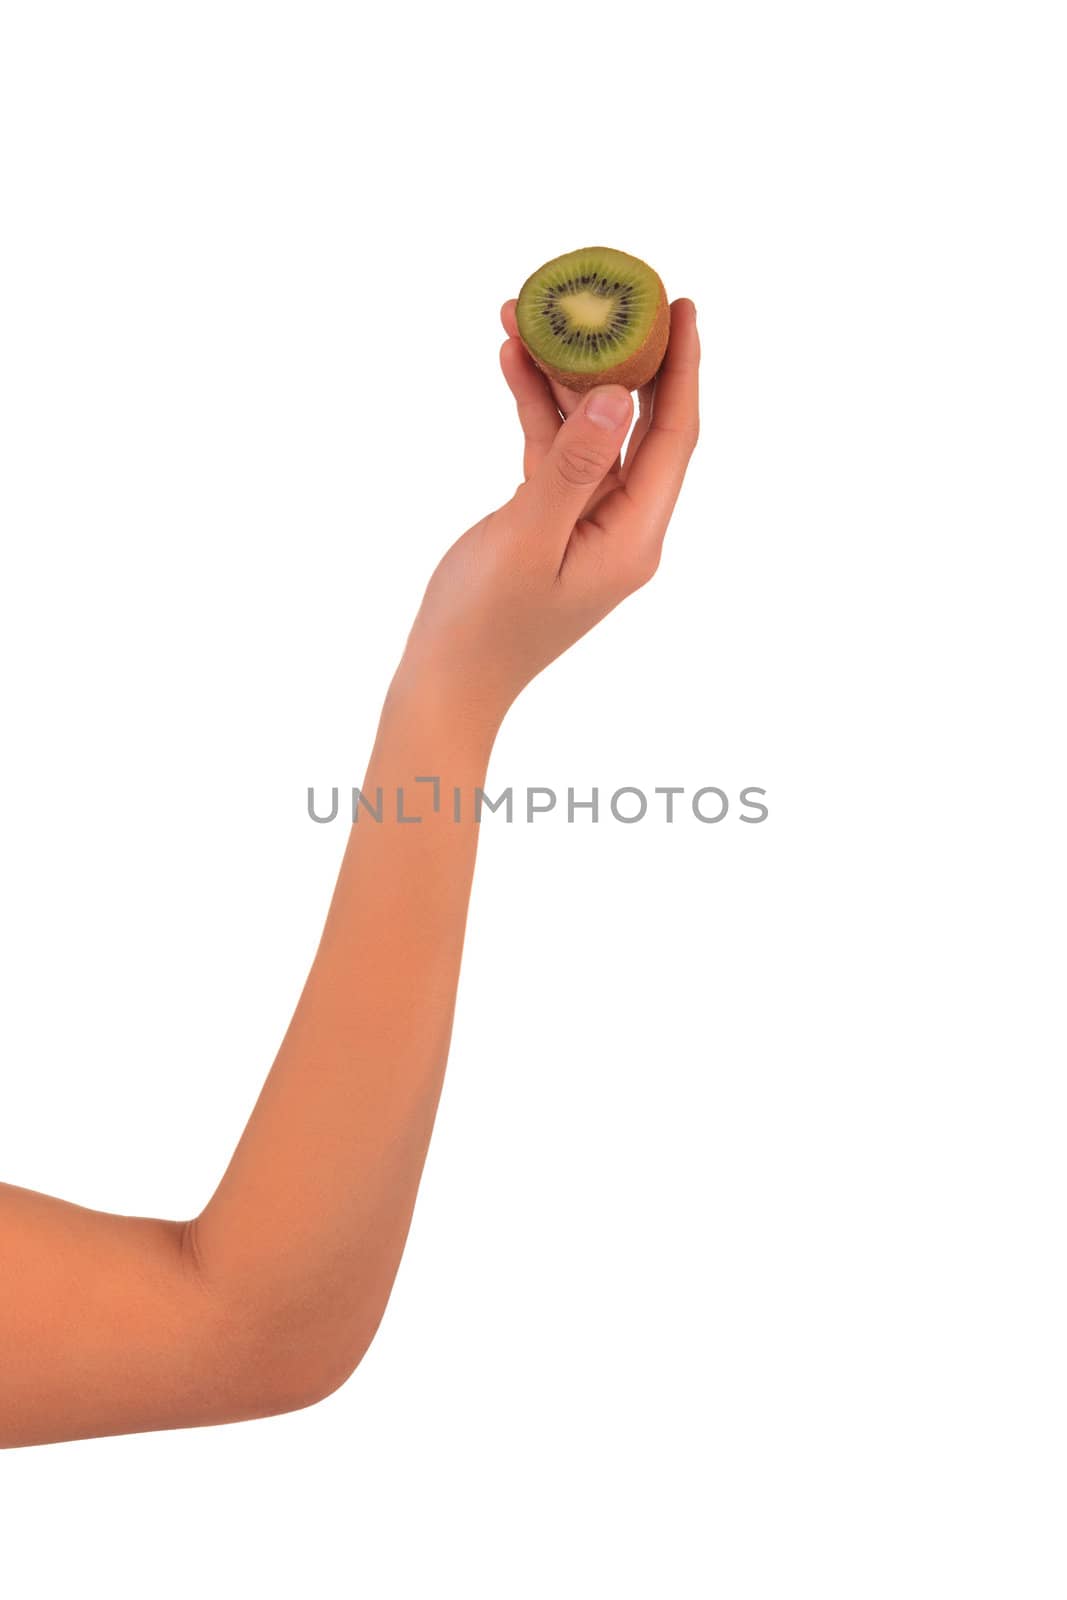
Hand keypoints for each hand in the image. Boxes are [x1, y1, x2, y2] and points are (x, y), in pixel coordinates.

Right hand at [398, 296, 700, 730]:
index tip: (683, 305)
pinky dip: (536, 411)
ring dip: (562, 378)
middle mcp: (622, 529)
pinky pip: (554, 455)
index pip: (674, 436)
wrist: (447, 683)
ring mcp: (587, 527)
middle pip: (639, 426)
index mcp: (633, 536)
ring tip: (529, 315)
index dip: (683, 368)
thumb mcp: (528, 538)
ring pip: (590, 434)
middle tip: (610, 295)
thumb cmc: (483, 625)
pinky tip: (511, 364)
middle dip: (622, 358)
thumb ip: (574, 467)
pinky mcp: (551, 527)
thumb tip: (617, 397)